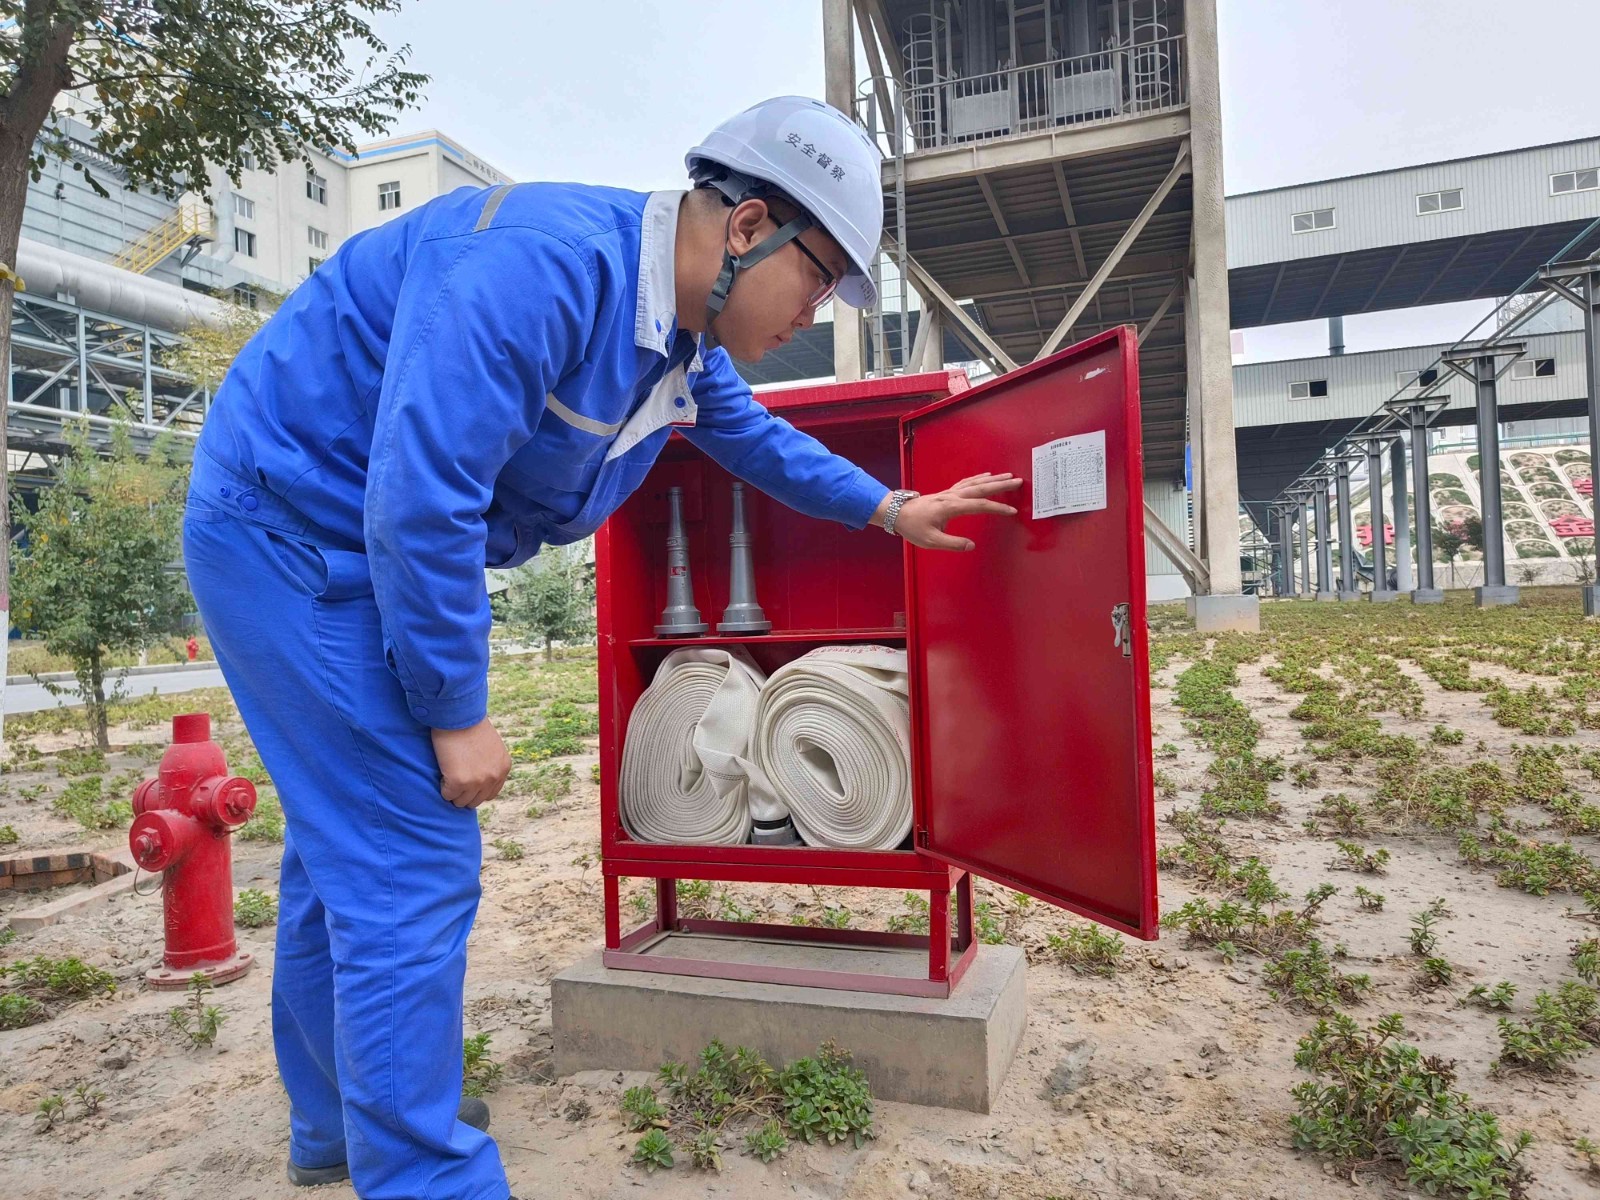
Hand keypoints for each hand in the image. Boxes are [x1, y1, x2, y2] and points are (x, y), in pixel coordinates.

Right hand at [431, 719, 511, 807]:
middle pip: (476, 800)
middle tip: (454, 778)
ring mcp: (477, 782)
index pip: (490, 794)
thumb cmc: (469, 725)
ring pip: (461, 802)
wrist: (458, 714)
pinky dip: (442, 787)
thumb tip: (479, 778)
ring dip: (453, 792)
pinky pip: (447, 795)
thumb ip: (489, 762)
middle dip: (464, 793)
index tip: (465, 779)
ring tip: (447, 775)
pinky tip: (442, 772)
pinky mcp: (459, 782)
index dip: (475, 789)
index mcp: (503, 768)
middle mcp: (493, 777)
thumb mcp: (490, 745)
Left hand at [887, 472, 1021, 550]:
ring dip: (993, 479)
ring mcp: (950, 493)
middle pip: (981, 488)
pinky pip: (967, 482)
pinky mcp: (947, 493)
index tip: (1012, 511)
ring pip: (975, 483)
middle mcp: (952, 496)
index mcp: (951, 507)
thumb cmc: (913, 527)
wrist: (897, 512)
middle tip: (1018, 481)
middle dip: (1001, 485)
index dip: (997, 508)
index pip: (980, 506)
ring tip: (1009, 476)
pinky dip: (979, 478)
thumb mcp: (930, 540)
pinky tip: (987, 476)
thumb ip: (952, 543)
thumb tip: (970, 546)